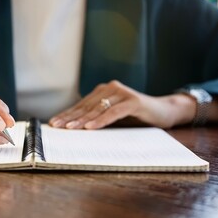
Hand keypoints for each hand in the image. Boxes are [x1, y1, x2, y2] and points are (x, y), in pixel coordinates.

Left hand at [49, 80, 196, 128]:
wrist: (164, 111)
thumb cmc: (136, 116)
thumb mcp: (113, 117)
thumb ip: (98, 117)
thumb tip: (74, 128)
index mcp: (103, 91)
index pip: (81, 105)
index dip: (67, 114)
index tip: (53, 123)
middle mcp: (110, 88)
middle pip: (86, 106)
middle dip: (70, 117)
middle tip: (56, 126)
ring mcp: (122, 93)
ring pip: (98, 109)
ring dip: (82, 120)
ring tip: (69, 128)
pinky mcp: (133, 101)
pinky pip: (113, 112)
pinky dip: (101, 120)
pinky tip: (90, 127)